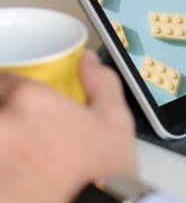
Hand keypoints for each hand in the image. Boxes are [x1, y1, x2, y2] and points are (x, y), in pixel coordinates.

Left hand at [0, 50, 135, 202]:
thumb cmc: (104, 175)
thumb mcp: (115, 120)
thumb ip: (100, 82)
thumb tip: (88, 61)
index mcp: (30, 101)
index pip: (1, 81)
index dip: (10, 93)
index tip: (20, 107)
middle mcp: (2, 127)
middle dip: (7, 124)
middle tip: (25, 141)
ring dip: (4, 150)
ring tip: (21, 167)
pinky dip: (4, 177)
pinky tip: (18, 184)